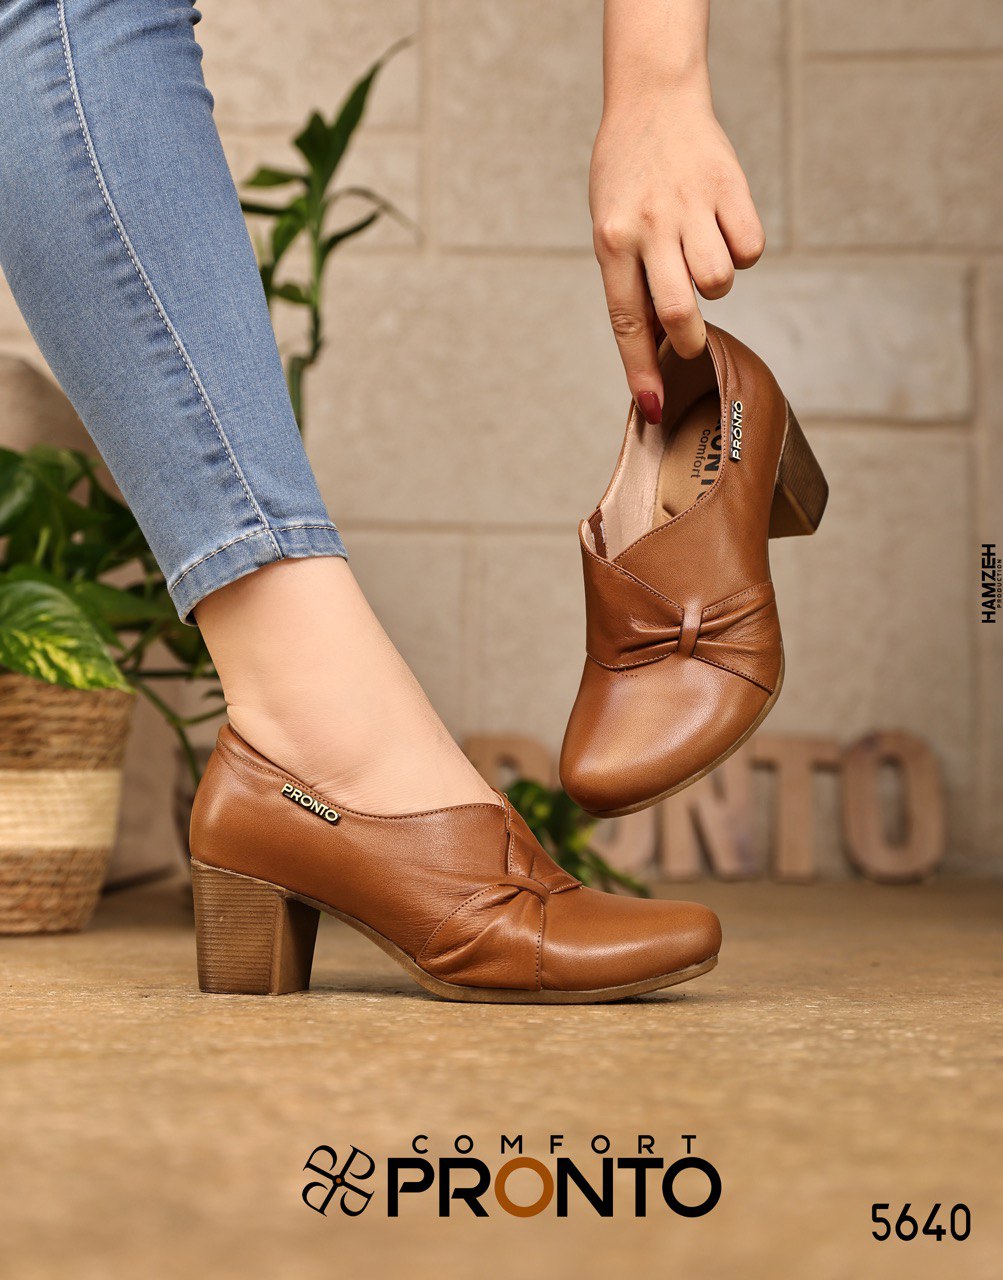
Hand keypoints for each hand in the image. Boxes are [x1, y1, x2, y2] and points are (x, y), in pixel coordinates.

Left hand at [590, 85, 764, 421]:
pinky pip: (750, 250)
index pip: (627, 321)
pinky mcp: (729, 188)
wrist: (654, 99)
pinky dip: (743, 252)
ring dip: (716, 284)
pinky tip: (724, 231)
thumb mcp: (611, 228)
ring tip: (700, 255)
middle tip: (692, 339)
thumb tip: (658, 349)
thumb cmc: (628, 178)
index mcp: (611, 240)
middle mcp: (649, 226)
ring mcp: (690, 206)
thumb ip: (632, 281)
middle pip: (679, 311)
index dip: (641, 371)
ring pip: (720, 282)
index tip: (654, 410)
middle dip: (691, 340)